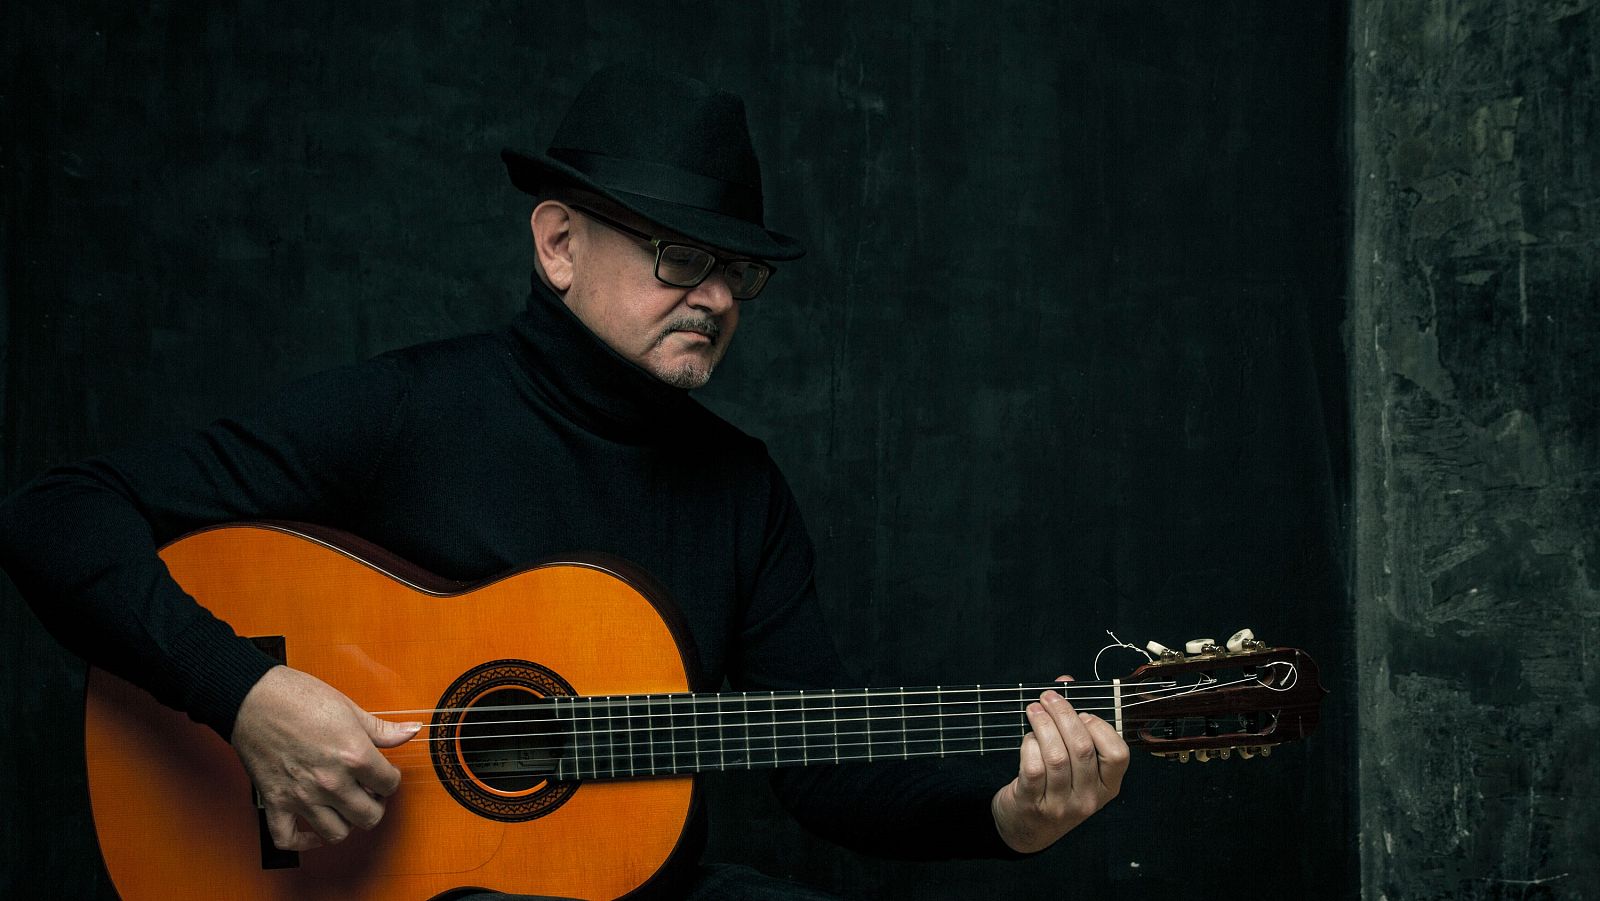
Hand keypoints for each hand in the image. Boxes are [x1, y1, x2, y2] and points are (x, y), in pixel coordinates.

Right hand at [231, 665, 421, 850]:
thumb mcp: (349, 708)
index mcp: (353, 755)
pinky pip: (289, 839)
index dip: (391, 779)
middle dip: (376, 805)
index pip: (390, 784)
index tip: (384, 774)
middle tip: (370, 792)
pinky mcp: (275, 802)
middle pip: (369, 816)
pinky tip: (313, 830)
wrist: (253, 698)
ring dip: (347, 822)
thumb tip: (412, 732)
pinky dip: (303, 841)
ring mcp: (302, 796)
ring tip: (346, 806)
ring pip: (337, 833)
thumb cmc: (299, 698)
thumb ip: (382, 729)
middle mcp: (330, 781)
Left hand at [990, 678, 1129, 853]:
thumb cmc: (1055, 786)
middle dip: (1063, 714)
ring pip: (1057, 756)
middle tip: (1047, 697)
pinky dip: (1029, 746)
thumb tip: (1065, 681)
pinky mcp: (1033, 804)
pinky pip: (1034, 768)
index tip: (1083, 713)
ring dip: (1043, 725)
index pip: (1118, 754)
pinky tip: (1027, 739)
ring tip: (1033, 710)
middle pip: (1082, 748)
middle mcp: (1089, 799)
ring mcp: (1062, 805)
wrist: (1026, 828)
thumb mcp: (1075, 763)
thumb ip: (1075, 722)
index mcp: (1108, 786)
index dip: (1101, 728)